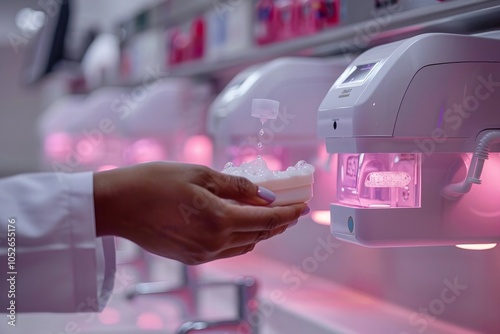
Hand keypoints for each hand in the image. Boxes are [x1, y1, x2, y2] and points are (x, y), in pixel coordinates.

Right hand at [93, 162, 307, 264]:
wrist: (117, 205)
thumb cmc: (153, 183)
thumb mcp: (200, 174)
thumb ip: (236, 186)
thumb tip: (264, 194)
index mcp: (219, 219)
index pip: (267, 219)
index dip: (288, 213)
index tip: (303, 207)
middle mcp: (214, 243)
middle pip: (259, 235)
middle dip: (279, 223)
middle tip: (291, 210)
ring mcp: (202, 254)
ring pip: (245, 244)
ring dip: (261, 231)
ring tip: (270, 215)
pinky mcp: (191, 258)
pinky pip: (227, 249)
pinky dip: (241, 237)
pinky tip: (242, 224)